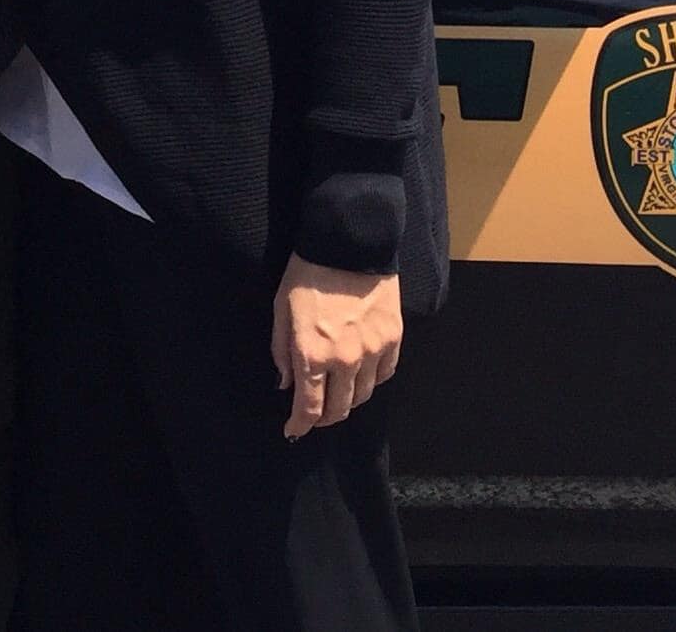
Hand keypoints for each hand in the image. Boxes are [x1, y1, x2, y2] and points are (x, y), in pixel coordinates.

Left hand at [270, 253, 402, 438]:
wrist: (348, 243)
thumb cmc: (307, 273)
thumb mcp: (281, 309)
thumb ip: (281, 351)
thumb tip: (286, 385)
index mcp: (312, 353)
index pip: (309, 407)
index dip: (300, 425)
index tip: (293, 432)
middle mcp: (345, 360)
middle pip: (339, 409)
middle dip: (324, 417)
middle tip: (315, 414)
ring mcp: (373, 351)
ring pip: (363, 395)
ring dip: (348, 400)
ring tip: (337, 392)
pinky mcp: (393, 339)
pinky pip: (384, 375)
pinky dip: (371, 380)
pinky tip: (360, 374)